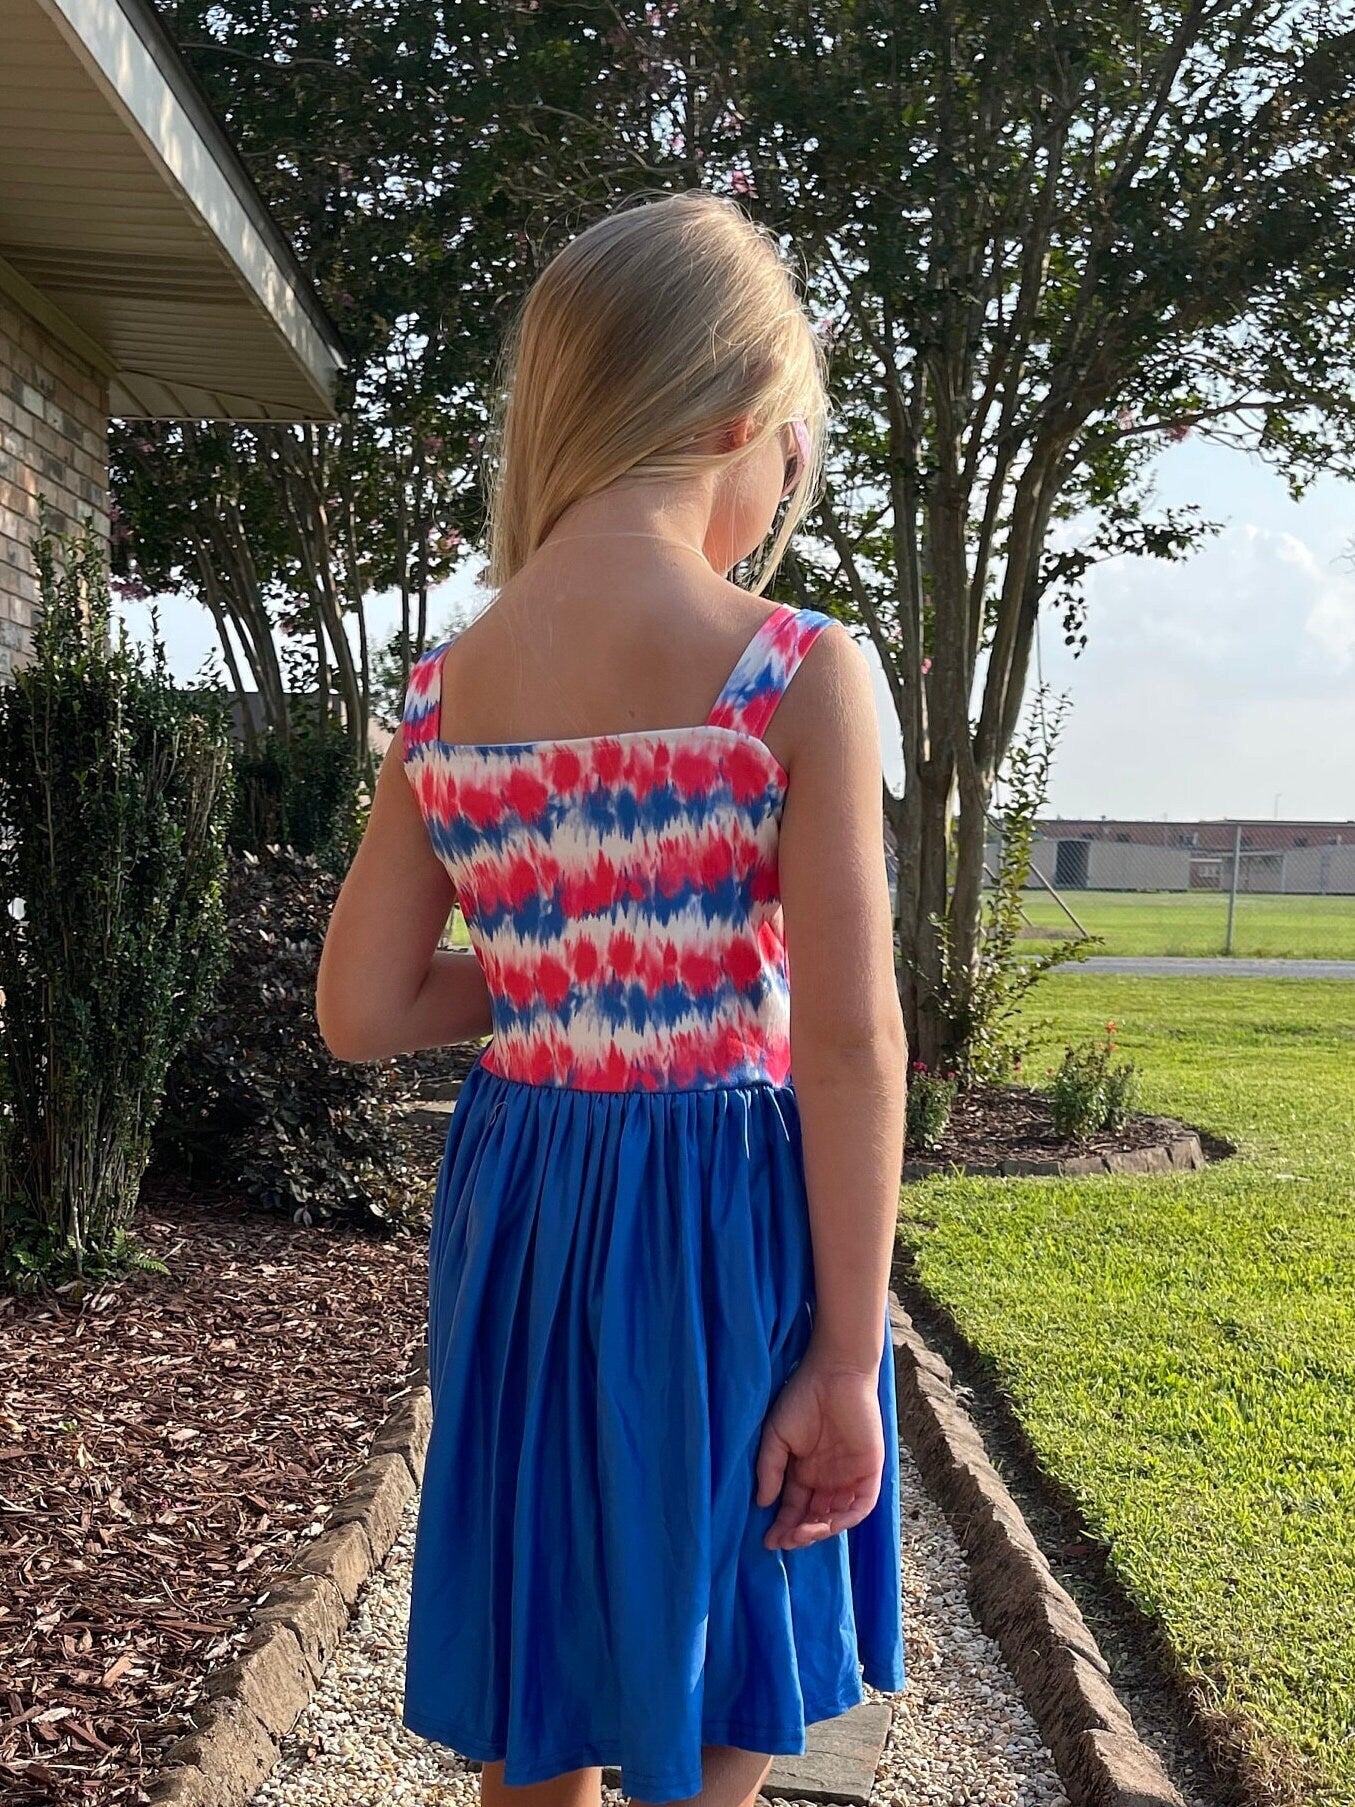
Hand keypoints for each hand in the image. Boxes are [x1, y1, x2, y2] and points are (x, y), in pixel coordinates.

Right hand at [754, 1343, 883, 1550]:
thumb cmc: (801, 1398)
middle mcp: (827, 1479)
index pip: (794, 1508)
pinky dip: (847, 1518)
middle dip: (799, 1533)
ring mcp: (849, 1477)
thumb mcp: (776, 1436)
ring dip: (820, 1530)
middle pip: (815, 1518)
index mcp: (804, 1471)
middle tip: (784, 1540)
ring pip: (837, 1517)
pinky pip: (862, 1505)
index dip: (783, 1526)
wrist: (835, 1373)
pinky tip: (828, 1524)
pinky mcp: (869, 1471)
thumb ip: (771, 1469)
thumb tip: (762, 1504)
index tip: (767, 1540)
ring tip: (801, 1534)